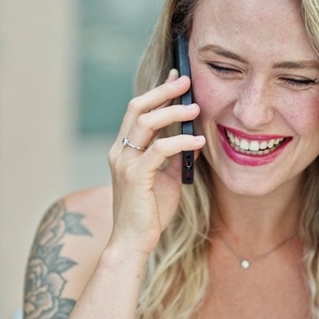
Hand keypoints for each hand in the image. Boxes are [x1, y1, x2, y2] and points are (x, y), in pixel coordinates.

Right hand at [106, 70, 204, 257]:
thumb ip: (174, 157)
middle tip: (187, 81)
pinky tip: (198, 140)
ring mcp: (124, 162)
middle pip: (138, 108)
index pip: (138, 111)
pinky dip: (181, 141)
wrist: (134, 242)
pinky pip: (160, 149)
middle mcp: (120, 151)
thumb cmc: (149, 212)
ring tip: (196, 108)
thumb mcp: (166, 178)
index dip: (157, 91)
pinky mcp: (135, 176)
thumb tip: (193, 136)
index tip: (177, 76)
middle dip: (163, 91)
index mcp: (124, 149)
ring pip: (146, 123)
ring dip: (173, 112)